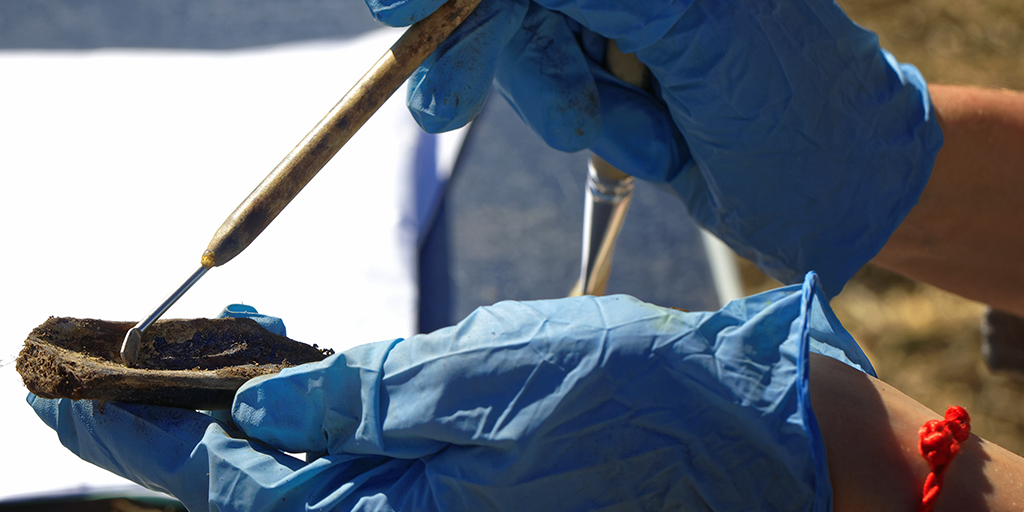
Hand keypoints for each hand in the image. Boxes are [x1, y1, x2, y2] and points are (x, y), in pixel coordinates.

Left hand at [30, 274, 874, 510]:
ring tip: (195, 363)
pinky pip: (364, 465)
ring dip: (245, 424)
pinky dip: (316, 421)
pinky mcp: (469, 485)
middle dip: (178, 434)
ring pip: (308, 478)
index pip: (236, 483)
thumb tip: (262, 411)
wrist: (744, 432)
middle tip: (107, 376)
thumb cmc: (635, 403)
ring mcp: (441, 511)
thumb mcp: (491, 378)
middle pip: (259, 491)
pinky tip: (292, 378)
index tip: (65, 395)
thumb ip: (369, 395)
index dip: (143, 439)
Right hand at [370, 0, 943, 295]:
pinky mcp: (616, 74)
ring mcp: (624, 23)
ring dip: (568, 106)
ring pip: (529, 50)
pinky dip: (586, 126)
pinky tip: (654, 142)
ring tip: (651, 136)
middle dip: (494, 53)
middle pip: (514, 1)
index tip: (395, 9)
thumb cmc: (794, 110)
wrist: (836, 197)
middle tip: (440, 108)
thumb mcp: (697, 29)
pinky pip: (556, 93)